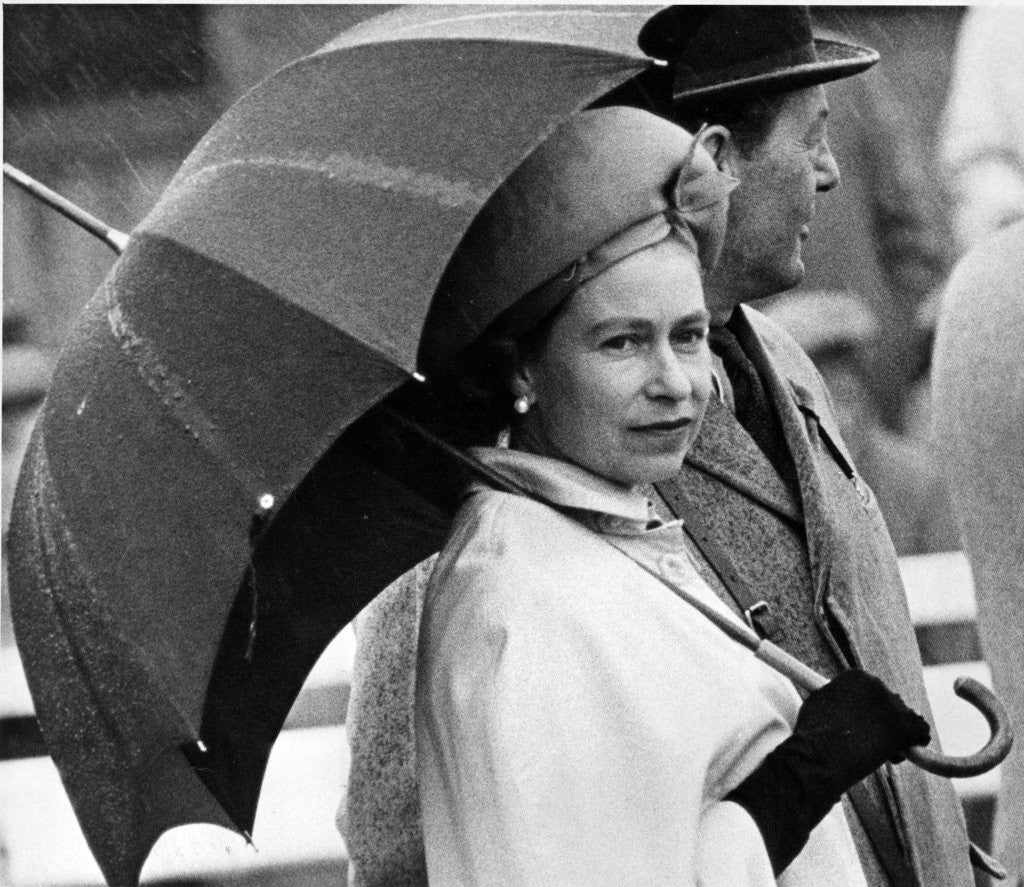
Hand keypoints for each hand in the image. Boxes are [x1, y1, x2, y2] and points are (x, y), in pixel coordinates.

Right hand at [724, 668, 929, 873]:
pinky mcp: (902, 726)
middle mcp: (876, 683)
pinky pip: (921, 733)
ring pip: (906, 718)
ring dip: (895, 734)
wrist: (818, 757)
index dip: (870, 710)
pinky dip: (915, 744)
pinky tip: (897, 753)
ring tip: (877, 751)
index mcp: (856, 676)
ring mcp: (891, 704)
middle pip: (891, 702)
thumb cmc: (812, 735)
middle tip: (870, 740)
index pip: (874, 690)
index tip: (862, 724)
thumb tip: (842, 700)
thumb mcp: (819, 703)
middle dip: (884, 721)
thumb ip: (838, 696)